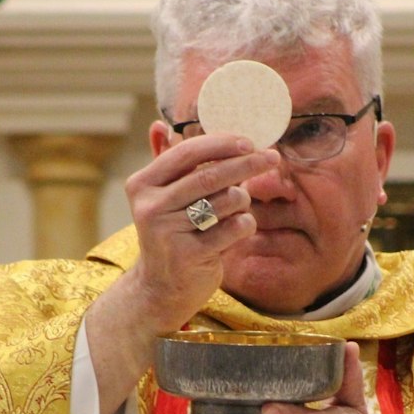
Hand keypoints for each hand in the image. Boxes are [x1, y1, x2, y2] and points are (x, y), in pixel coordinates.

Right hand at [123, 133, 278, 332]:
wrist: (160, 288)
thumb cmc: (169, 234)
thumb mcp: (160, 198)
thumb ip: (163, 161)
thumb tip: (159, 125)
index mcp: (142, 184)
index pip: (187, 153)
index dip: (222, 144)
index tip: (250, 141)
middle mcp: (150, 207)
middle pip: (211, 175)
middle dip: (247, 164)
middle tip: (271, 158)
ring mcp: (168, 232)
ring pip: (226, 201)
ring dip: (243, 200)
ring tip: (237, 207)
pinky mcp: (188, 255)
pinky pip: (234, 228)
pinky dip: (244, 224)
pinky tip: (237, 229)